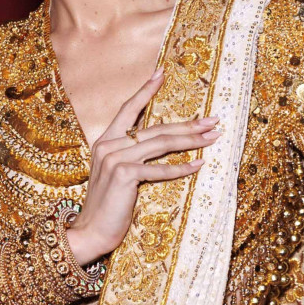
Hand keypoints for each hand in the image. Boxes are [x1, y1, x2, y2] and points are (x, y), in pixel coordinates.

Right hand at [64, 67, 221, 264]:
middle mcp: (109, 145)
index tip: (162, 73)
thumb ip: (128, 156)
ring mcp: (115, 159)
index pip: (129, 109)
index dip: (146, 90)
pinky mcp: (125, 175)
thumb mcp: (114, 173)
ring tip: (213, 137)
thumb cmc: (106, 206)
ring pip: (161, 143)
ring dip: (192, 140)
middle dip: (188, 124)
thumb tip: (156, 143)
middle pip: (156, 128)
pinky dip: (182, 168)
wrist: (90, 231)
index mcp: (105, 141)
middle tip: (213, 120)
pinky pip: (160, 169)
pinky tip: (200, 164)